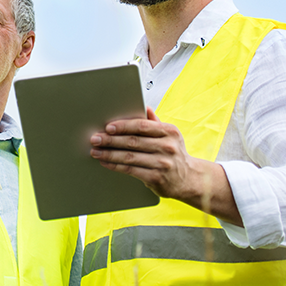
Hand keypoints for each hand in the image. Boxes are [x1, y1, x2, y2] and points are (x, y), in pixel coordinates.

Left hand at [90, 106, 205, 201]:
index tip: (108, 127)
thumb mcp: (170, 135)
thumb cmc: (174, 153)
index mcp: (169, 132)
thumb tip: (144, 107)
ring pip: (130, 157)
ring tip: (95, 151)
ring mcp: (162, 163)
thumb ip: (155, 122)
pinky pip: (131, 170)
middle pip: (133, 141)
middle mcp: (167, 147)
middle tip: (95, 138)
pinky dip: (115, 166)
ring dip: (109, 153)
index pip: (142, 126)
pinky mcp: (157, 178)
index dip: (124, 126)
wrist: (190, 179)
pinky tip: (105, 162)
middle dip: (111, 140)